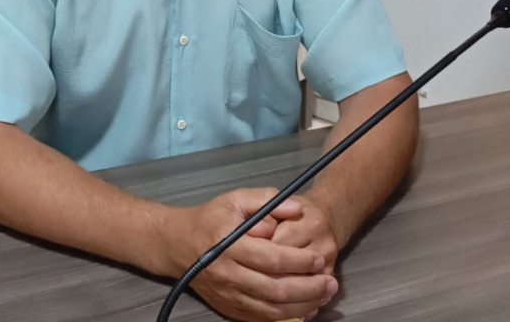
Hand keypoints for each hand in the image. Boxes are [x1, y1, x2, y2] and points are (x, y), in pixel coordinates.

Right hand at [164, 187, 338, 321]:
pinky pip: (262, 319)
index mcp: (229, 246)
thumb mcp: (235, 199)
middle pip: (275, 289)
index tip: (319, 258)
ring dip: (302, 306)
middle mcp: (228, 274)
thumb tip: (297, 208)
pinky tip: (305, 309)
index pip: (271, 258)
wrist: (178, 245)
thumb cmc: (210, 219)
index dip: (299, 261)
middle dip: (308, 288)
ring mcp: (228, 295)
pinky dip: (286, 318)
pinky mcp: (229, 308)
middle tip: (330, 283)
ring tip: (324, 296)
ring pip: (271, 309)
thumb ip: (267, 200)